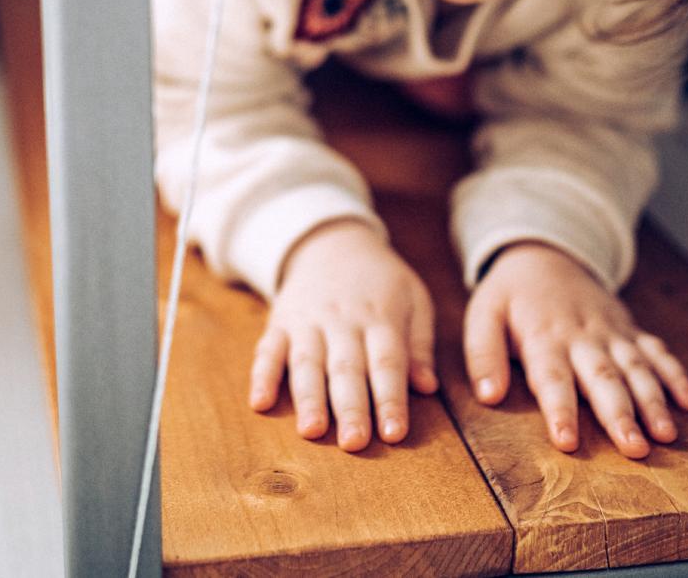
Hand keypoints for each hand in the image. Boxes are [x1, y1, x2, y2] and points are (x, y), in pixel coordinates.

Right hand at [249, 219, 437, 450]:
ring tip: (311, 431)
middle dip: (350, 407)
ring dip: (308, 398)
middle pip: (347, 368)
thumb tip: (427, 387)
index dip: (390, 399)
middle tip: (355, 443)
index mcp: (381, 318)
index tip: (394, 433)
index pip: (387, 362)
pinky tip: (260, 402)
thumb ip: (421, 345)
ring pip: (307, 363)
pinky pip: (268, 350)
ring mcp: (307, 322)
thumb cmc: (381, 281)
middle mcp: (342, 321)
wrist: (332, 243)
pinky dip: (262, 376)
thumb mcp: (414, 299)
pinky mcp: (280, 323)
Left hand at [464, 241, 687, 458]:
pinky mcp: (630, 331)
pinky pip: (658, 352)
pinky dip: (677, 376)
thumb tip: (488, 395)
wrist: (547, 254)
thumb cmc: (511, 294)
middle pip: (603, 377)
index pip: (552, 378)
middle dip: (621, 414)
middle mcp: (583, 337)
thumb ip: (483, 354)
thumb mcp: (483, 314)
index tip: (568, 441)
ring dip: (654, 401)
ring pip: (637, 368)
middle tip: (635, 448)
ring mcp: (612, 333)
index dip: (560, 410)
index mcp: (544, 337)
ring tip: (666, 434)